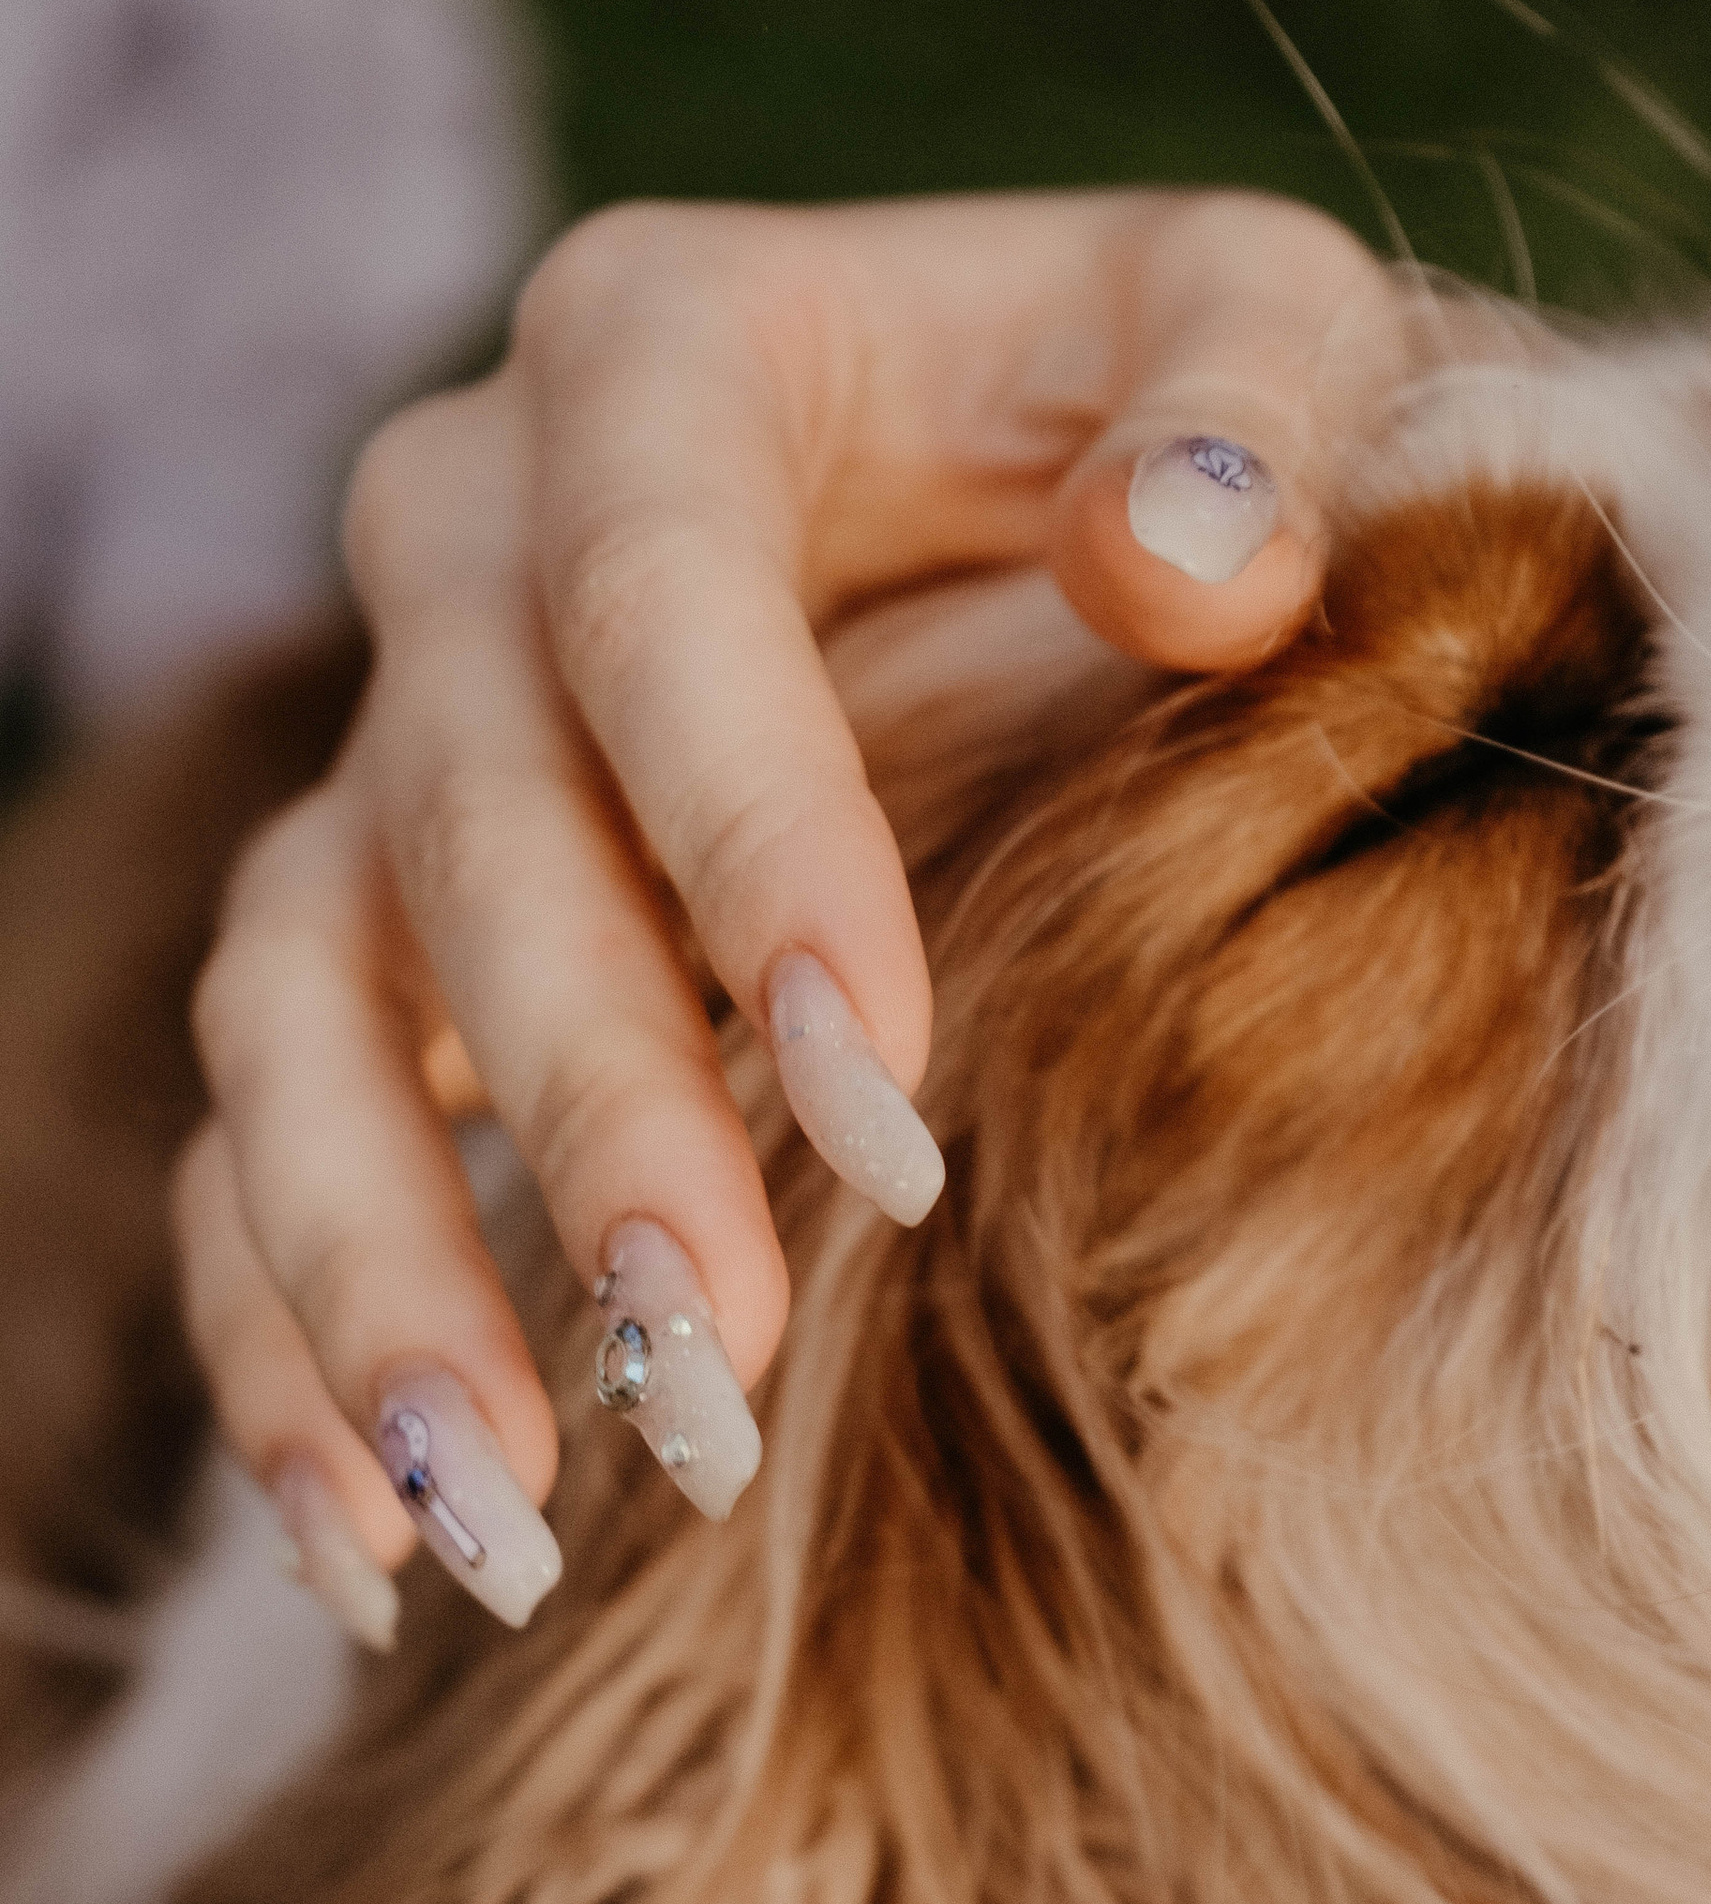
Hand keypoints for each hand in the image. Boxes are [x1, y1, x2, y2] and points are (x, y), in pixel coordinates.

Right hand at [181, 189, 1395, 1638]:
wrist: (1065, 498)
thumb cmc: (1181, 440)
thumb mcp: (1264, 342)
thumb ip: (1254, 406)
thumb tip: (1192, 561)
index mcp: (668, 359)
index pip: (653, 588)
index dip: (745, 837)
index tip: (878, 1089)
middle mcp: (471, 543)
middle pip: (464, 826)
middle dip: (583, 1102)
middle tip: (704, 1343)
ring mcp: (395, 761)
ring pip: (292, 1008)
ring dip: (377, 1268)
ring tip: (493, 1514)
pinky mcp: (368, 951)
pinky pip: (253, 1146)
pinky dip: (287, 1348)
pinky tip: (378, 1560)